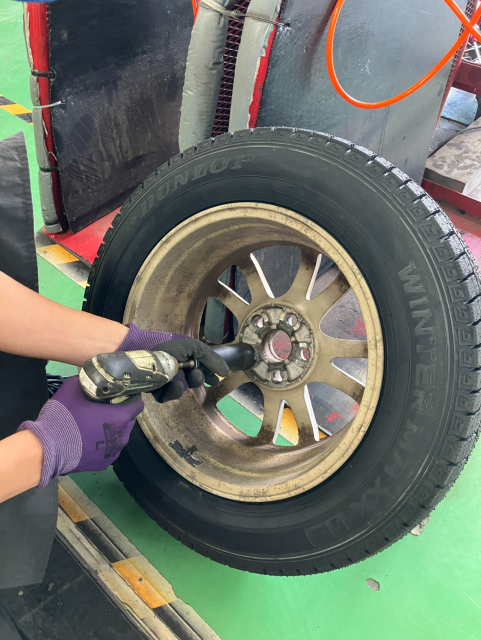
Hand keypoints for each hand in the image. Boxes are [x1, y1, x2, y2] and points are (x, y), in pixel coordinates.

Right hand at [17, 377, 143, 486]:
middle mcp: (123, 435)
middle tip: (104, 409)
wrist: (48, 449)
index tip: (119, 395)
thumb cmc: (64, 416)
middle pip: (129, 420)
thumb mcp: (73, 388)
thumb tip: (92, 379)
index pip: (137, 405)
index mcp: (121, 417)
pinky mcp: (104, 463)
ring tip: (95, 425)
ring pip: (120, 435)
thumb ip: (88, 381)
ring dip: (112, 429)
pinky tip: (90, 439)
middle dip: (120, 413)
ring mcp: (114, 452)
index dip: (130, 398)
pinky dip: (103, 443)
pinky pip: (109, 449)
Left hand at [116, 324, 229, 402]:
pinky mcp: (155, 389)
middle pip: (193, 381)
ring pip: (181, 390)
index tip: (215, 379)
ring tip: (183, 382)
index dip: (210, 375)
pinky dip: (170, 393)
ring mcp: (166, 379)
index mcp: (186, 358)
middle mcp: (177, 368)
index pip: (202, 368)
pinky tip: (172, 386)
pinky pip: (166, 397)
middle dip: (198, 380)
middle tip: (197, 377)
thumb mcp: (194, 348)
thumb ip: (211, 358)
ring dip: (183, 387)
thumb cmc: (168, 347)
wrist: (141, 354)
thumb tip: (225, 371)